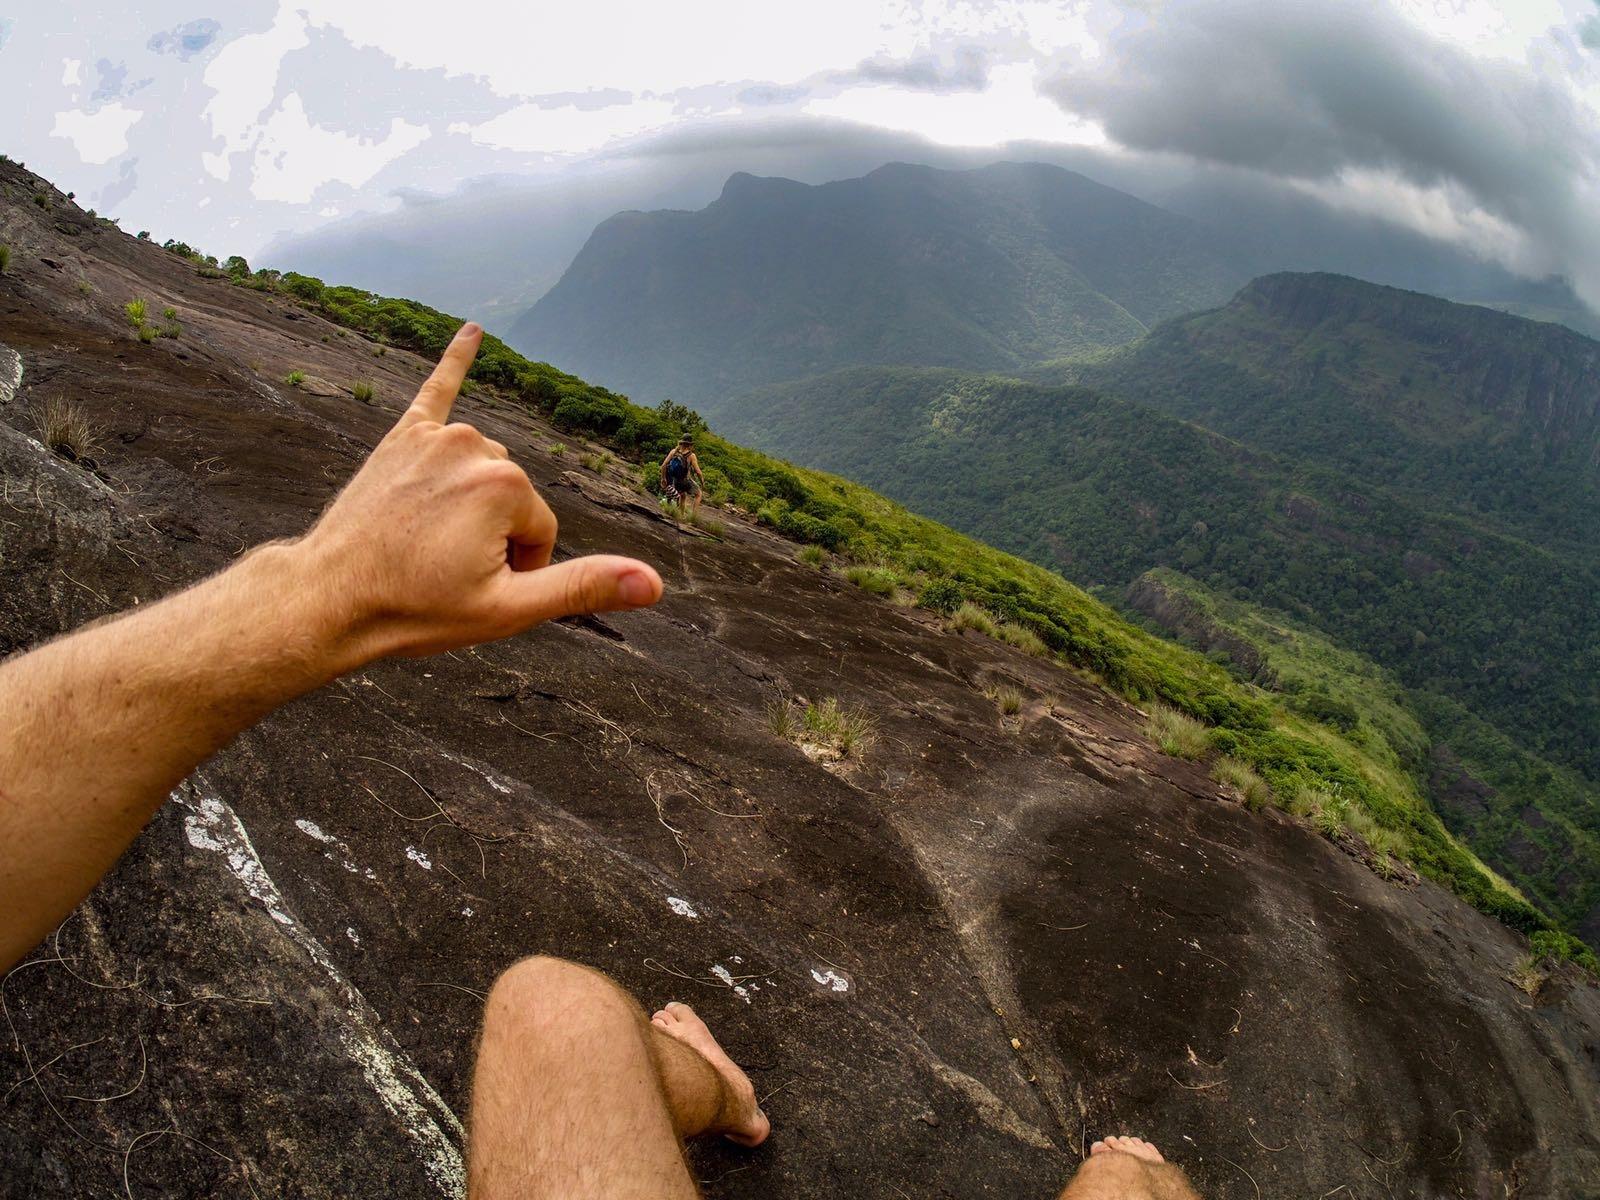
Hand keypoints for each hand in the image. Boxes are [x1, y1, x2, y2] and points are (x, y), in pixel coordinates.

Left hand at [296, 323, 662, 664]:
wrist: (329, 597)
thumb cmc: (417, 608)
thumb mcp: (509, 610)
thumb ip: (584, 586)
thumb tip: (656, 584)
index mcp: (506, 485)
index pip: (542, 530)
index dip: (518, 567)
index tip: (473, 588)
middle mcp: (474, 445)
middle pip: (515, 497)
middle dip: (493, 535)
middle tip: (443, 568)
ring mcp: (436, 437)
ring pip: (485, 471)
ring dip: (471, 504)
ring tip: (426, 539)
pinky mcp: (404, 435)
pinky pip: (437, 392)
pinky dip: (456, 361)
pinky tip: (471, 330)